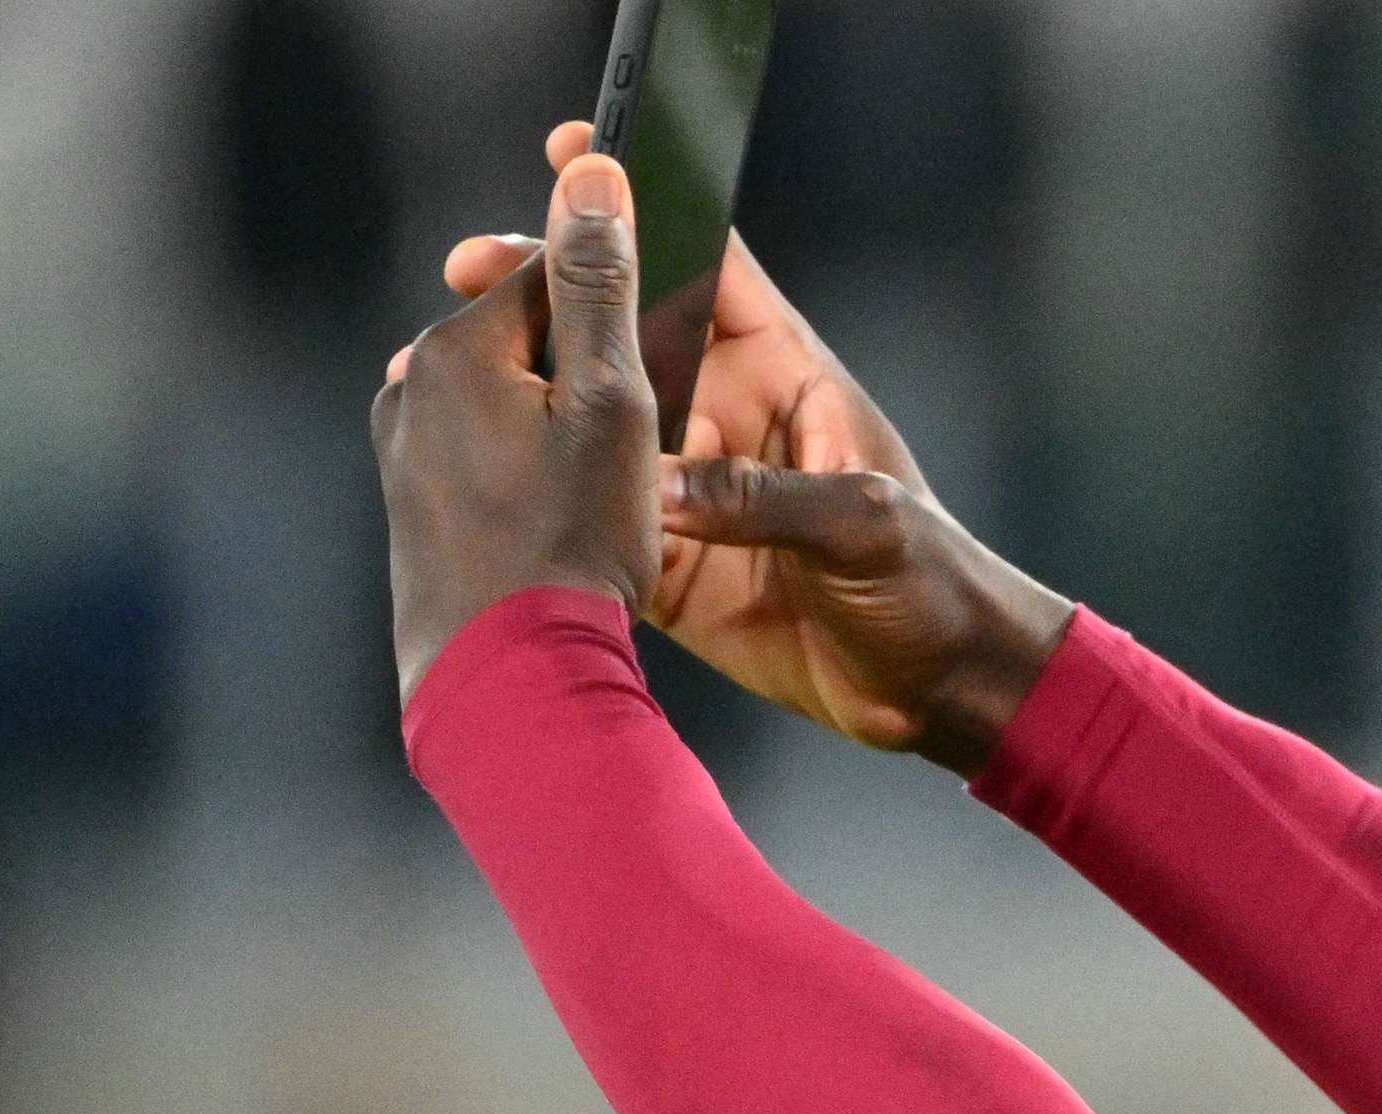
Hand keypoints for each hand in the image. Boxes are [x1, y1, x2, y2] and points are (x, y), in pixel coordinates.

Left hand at [373, 154, 659, 697]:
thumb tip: (590, 173)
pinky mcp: (413, 511)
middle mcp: (411, 388)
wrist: (508, 682)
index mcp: (455, 347)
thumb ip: (601, 285)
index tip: (672, 359)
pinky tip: (567, 534)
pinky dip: (536, 483)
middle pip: (533, 345)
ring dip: (567, 435)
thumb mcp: (612, 403)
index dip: (629, 315)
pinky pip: (490, 465)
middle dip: (595, 381)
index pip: (556, 278)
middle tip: (647, 453)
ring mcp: (403, 453)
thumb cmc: (569, 544)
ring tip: (610, 505)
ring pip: (514, 409)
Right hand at [434, 121, 1071, 771]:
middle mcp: (729, 419)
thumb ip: (765, 498)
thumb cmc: (936, 585)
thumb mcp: (863, 524)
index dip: (648, 208)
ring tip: (439, 361)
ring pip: (592, 422)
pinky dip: (539, 496)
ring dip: (529, 394)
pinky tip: (472, 471)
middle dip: (552, 297)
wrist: (942, 692)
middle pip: (625, 336)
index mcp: (787, 377)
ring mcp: (695, 490)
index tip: (577, 154)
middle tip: (470, 267)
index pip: (711, 268)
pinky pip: (594, 517)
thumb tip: (662, 487)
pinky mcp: (672, 562)